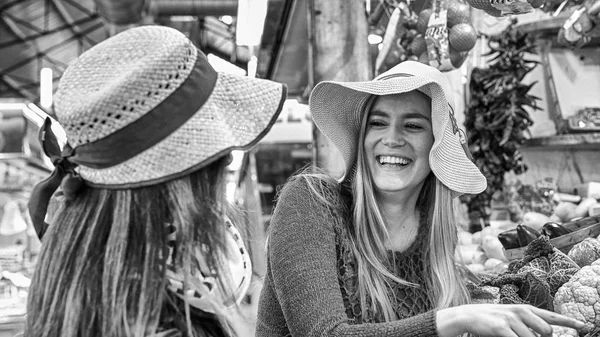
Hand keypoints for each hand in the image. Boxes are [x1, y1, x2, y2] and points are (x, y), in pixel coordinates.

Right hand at [436, 304, 585, 336]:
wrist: (467, 316)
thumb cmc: (492, 320)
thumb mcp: (512, 317)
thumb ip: (529, 324)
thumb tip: (545, 334)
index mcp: (525, 309)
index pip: (552, 316)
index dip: (569, 322)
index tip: (584, 327)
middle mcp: (520, 311)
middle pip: (546, 332)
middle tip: (524, 336)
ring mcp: (511, 319)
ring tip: (509, 334)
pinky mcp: (502, 328)